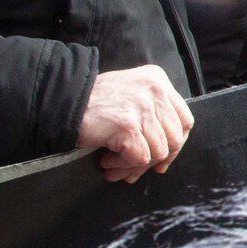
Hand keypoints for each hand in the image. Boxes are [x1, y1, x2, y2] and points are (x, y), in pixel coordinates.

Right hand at [76, 65, 193, 182]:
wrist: (62, 102)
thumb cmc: (93, 103)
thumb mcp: (130, 94)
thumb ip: (153, 112)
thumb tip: (168, 152)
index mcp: (157, 79)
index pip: (184, 119)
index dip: (175, 144)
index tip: (163, 157)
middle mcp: (154, 89)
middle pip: (174, 138)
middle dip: (157, 160)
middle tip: (135, 168)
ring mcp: (142, 107)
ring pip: (157, 152)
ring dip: (135, 166)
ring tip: (115, 166)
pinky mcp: (129, 125)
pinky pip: (139, 158)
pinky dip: (122, 166)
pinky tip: (107, 161)